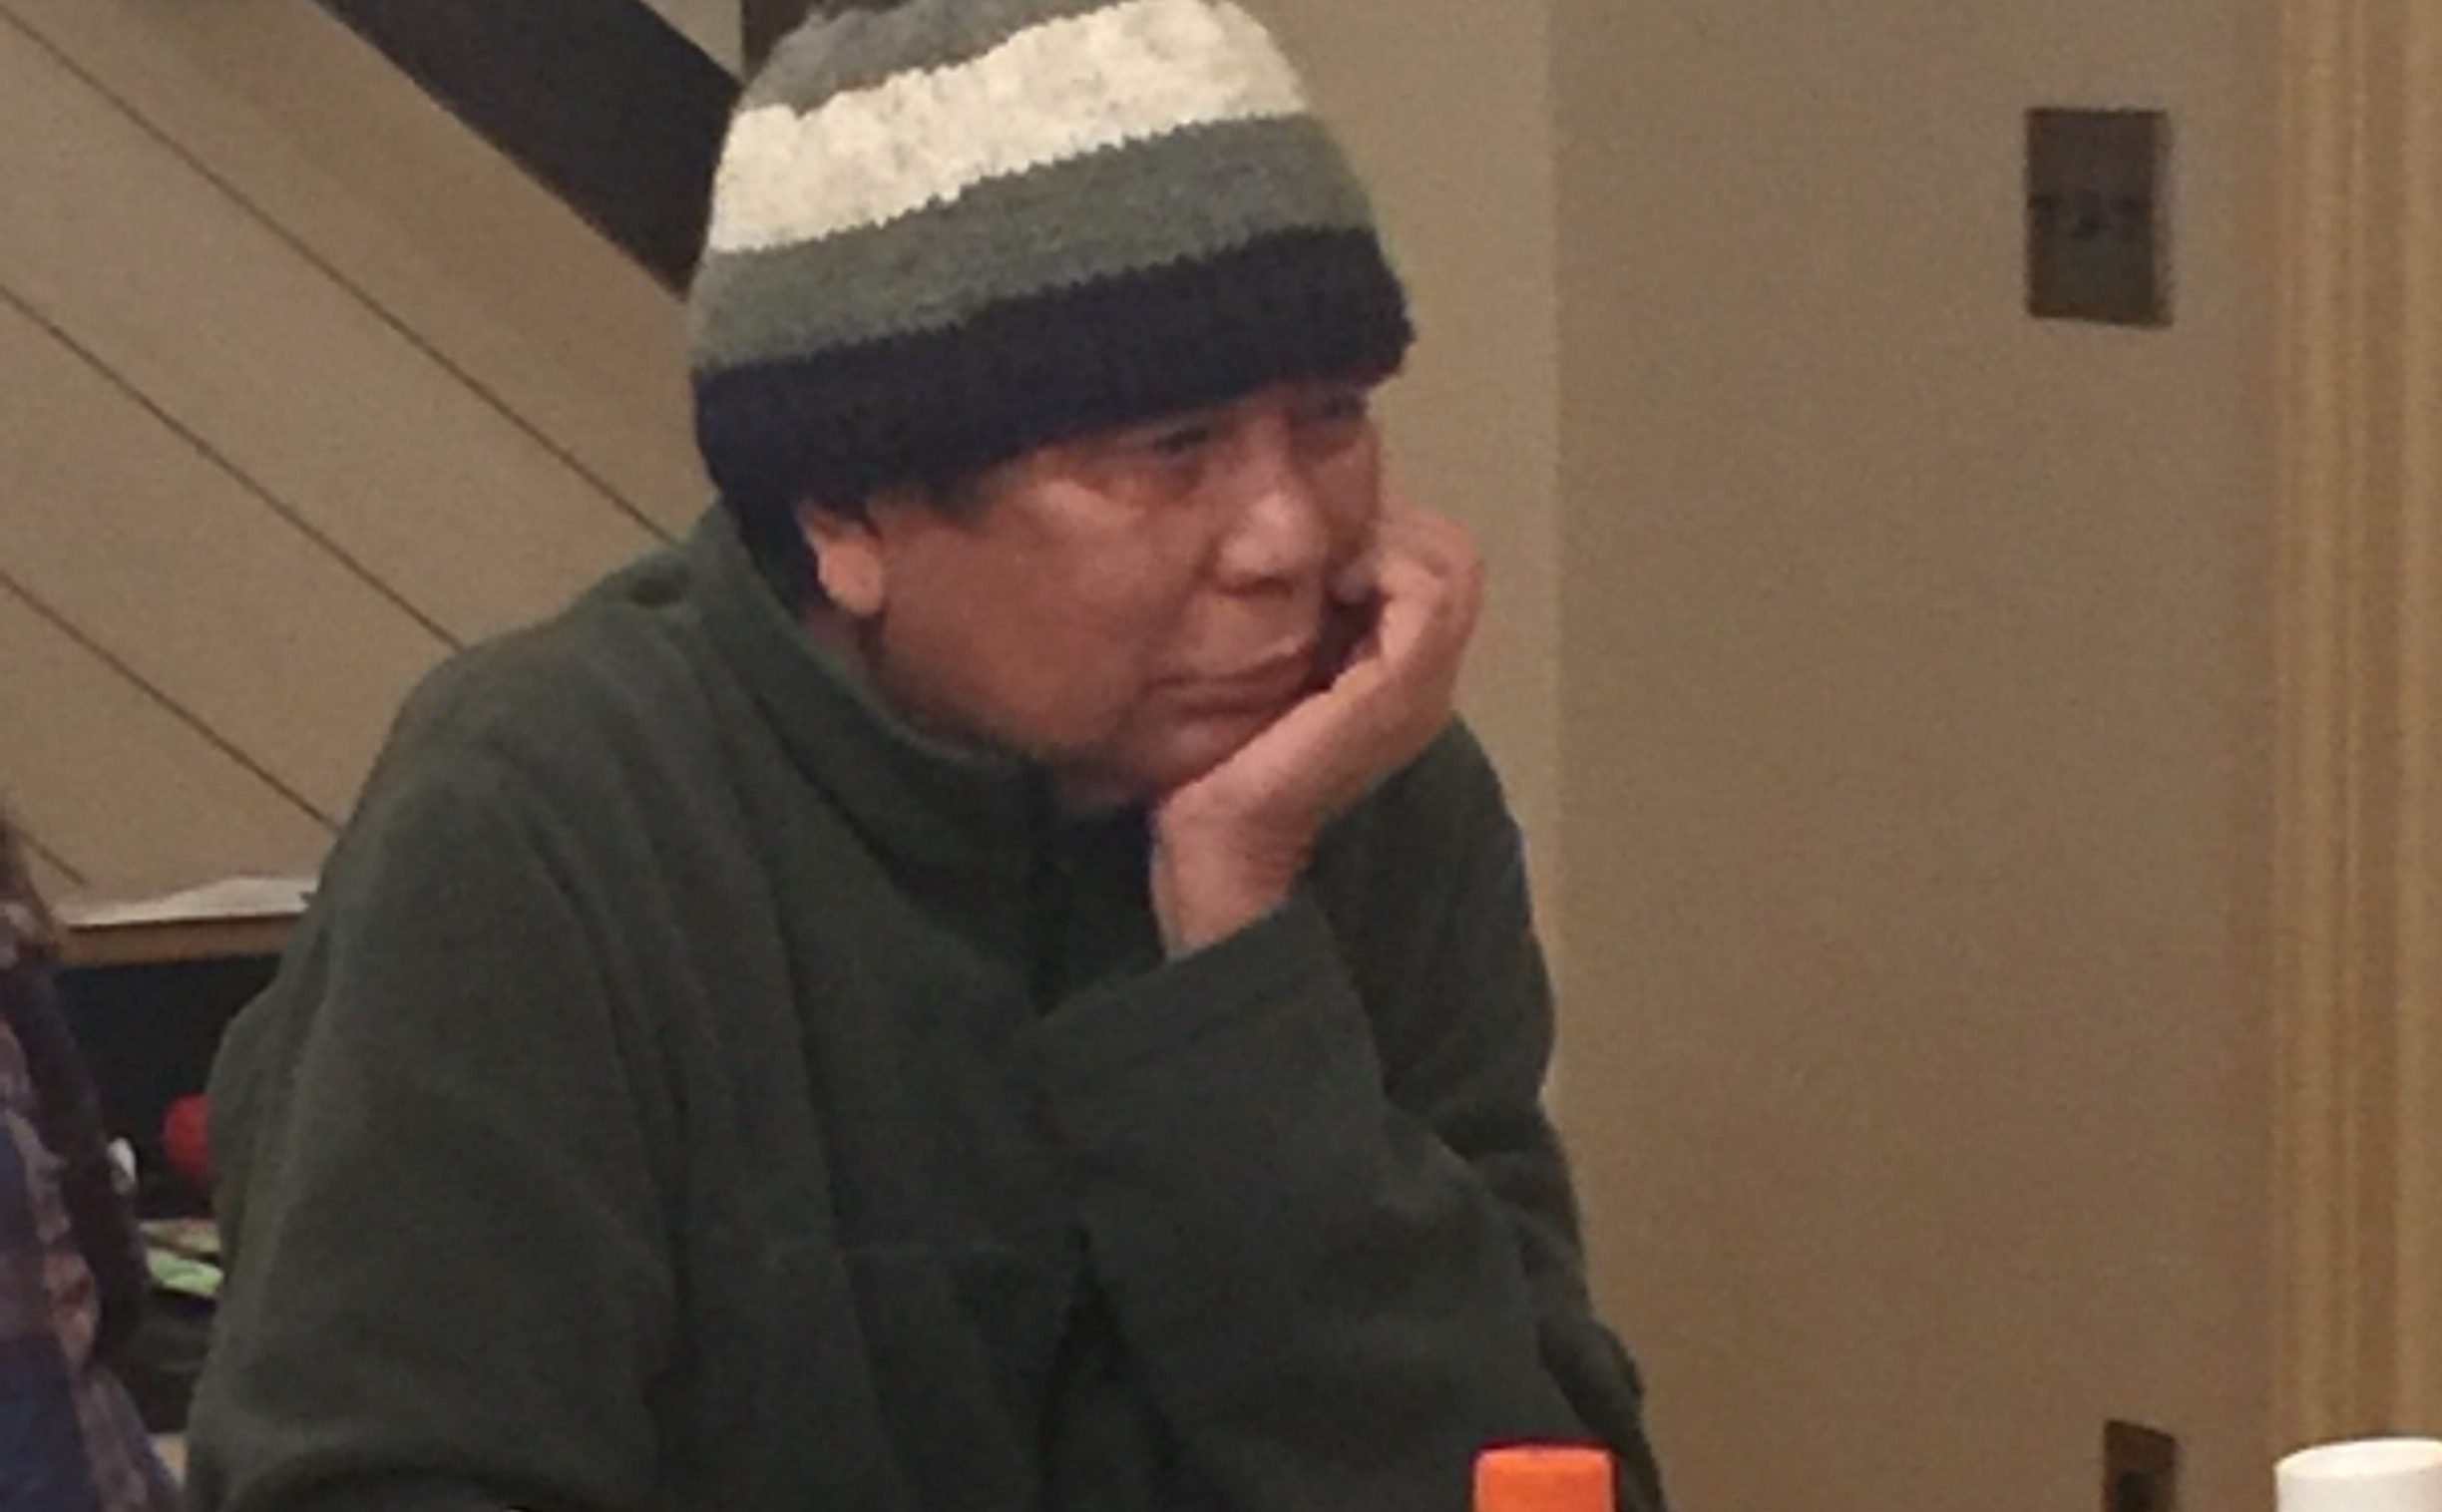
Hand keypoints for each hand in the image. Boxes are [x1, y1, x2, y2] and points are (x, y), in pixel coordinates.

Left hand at [1150, 502, 1483, 951]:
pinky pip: (1427, 595)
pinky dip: (1383, 565)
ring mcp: (1422, 687)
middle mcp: (1426, 680)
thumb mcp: (1263, 670)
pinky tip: (1328, 578)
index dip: (1378, 524)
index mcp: (1399, 676)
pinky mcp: (1401, 690)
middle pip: (1451, 555)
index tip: (1310, 529)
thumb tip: (1268, 542)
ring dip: (1385, 538)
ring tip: (1324, 558)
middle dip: (1386, 520)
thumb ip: (1289, 621)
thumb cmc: (1220, 764)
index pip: (1431, 563)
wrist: (1220, 845)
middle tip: (1318, 534)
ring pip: (1449, 565)